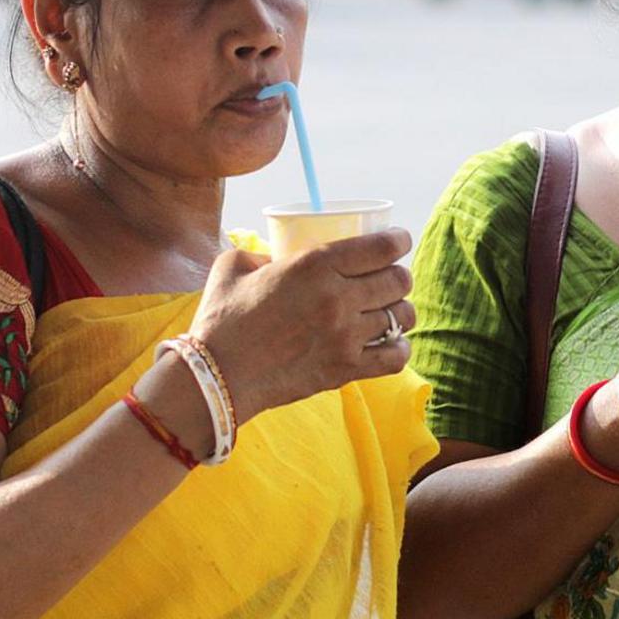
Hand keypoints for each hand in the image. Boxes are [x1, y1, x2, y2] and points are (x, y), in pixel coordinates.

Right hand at [189, 228, 415, 424]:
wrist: (216, 377)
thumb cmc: (221, 320)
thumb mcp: (233, 266)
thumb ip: (261, 252)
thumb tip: (278, 257)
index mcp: (314, 266)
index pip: (381, 247)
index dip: (398, 240)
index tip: (398, 241)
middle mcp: (338, 298)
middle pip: (398, 280)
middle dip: (399, 275)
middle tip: (389, 278)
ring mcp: (345, 337)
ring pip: (401, 317)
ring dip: (400, 310)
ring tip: (389, 311)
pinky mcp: (346, 370)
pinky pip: (396, 357)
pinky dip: (399, 348)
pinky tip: (390, 343)